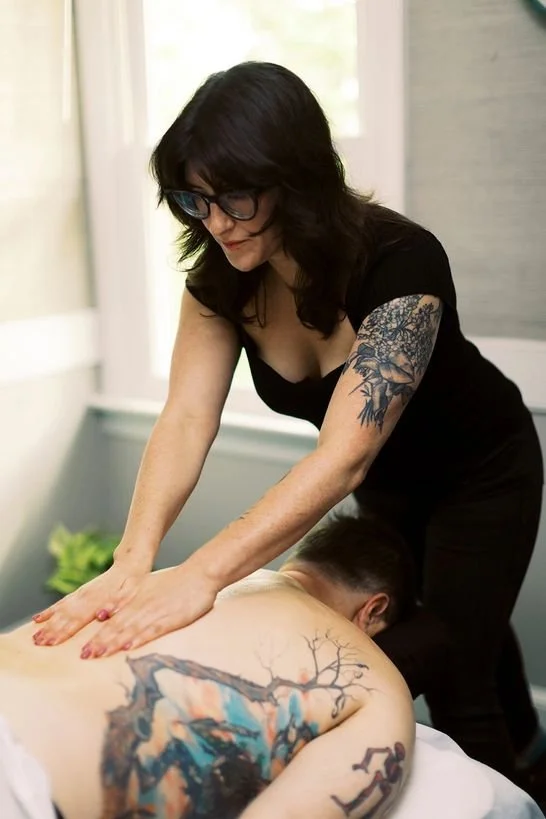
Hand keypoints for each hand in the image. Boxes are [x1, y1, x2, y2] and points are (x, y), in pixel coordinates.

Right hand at [32, 560, 148, 646]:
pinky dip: (49, 611)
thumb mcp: (129, 593)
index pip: (78, 617)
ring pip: (61, 610)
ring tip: (35, 637)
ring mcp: (80, 594)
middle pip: (65, 615)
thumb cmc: (132, 583)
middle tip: (38, 644)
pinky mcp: (79, 593)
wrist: (128, 566)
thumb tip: (102, 616)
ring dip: (48, 624)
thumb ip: (116, 604)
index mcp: (98, 598)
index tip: (53, 643)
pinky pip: (61, 603)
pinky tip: (37, 619)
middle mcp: (86, 596)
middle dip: (52, 630)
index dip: (65, 631)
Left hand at [76, 562, 216, 658]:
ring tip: (99, 654)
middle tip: (83, 656)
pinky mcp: (170, 618)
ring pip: (130, 629)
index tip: (81, 649)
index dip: (96, 635)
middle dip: (99, 642)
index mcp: (135, 600)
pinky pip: (153, 630)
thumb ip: (127, 601)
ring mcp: (155, 612)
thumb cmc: (175, 583)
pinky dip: (139, 638)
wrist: (199, 574)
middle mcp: (141, 606)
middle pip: (117, 626)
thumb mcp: (146, 588)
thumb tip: (104, 614)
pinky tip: (129, 647)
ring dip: (113, 642)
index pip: (111, 620)